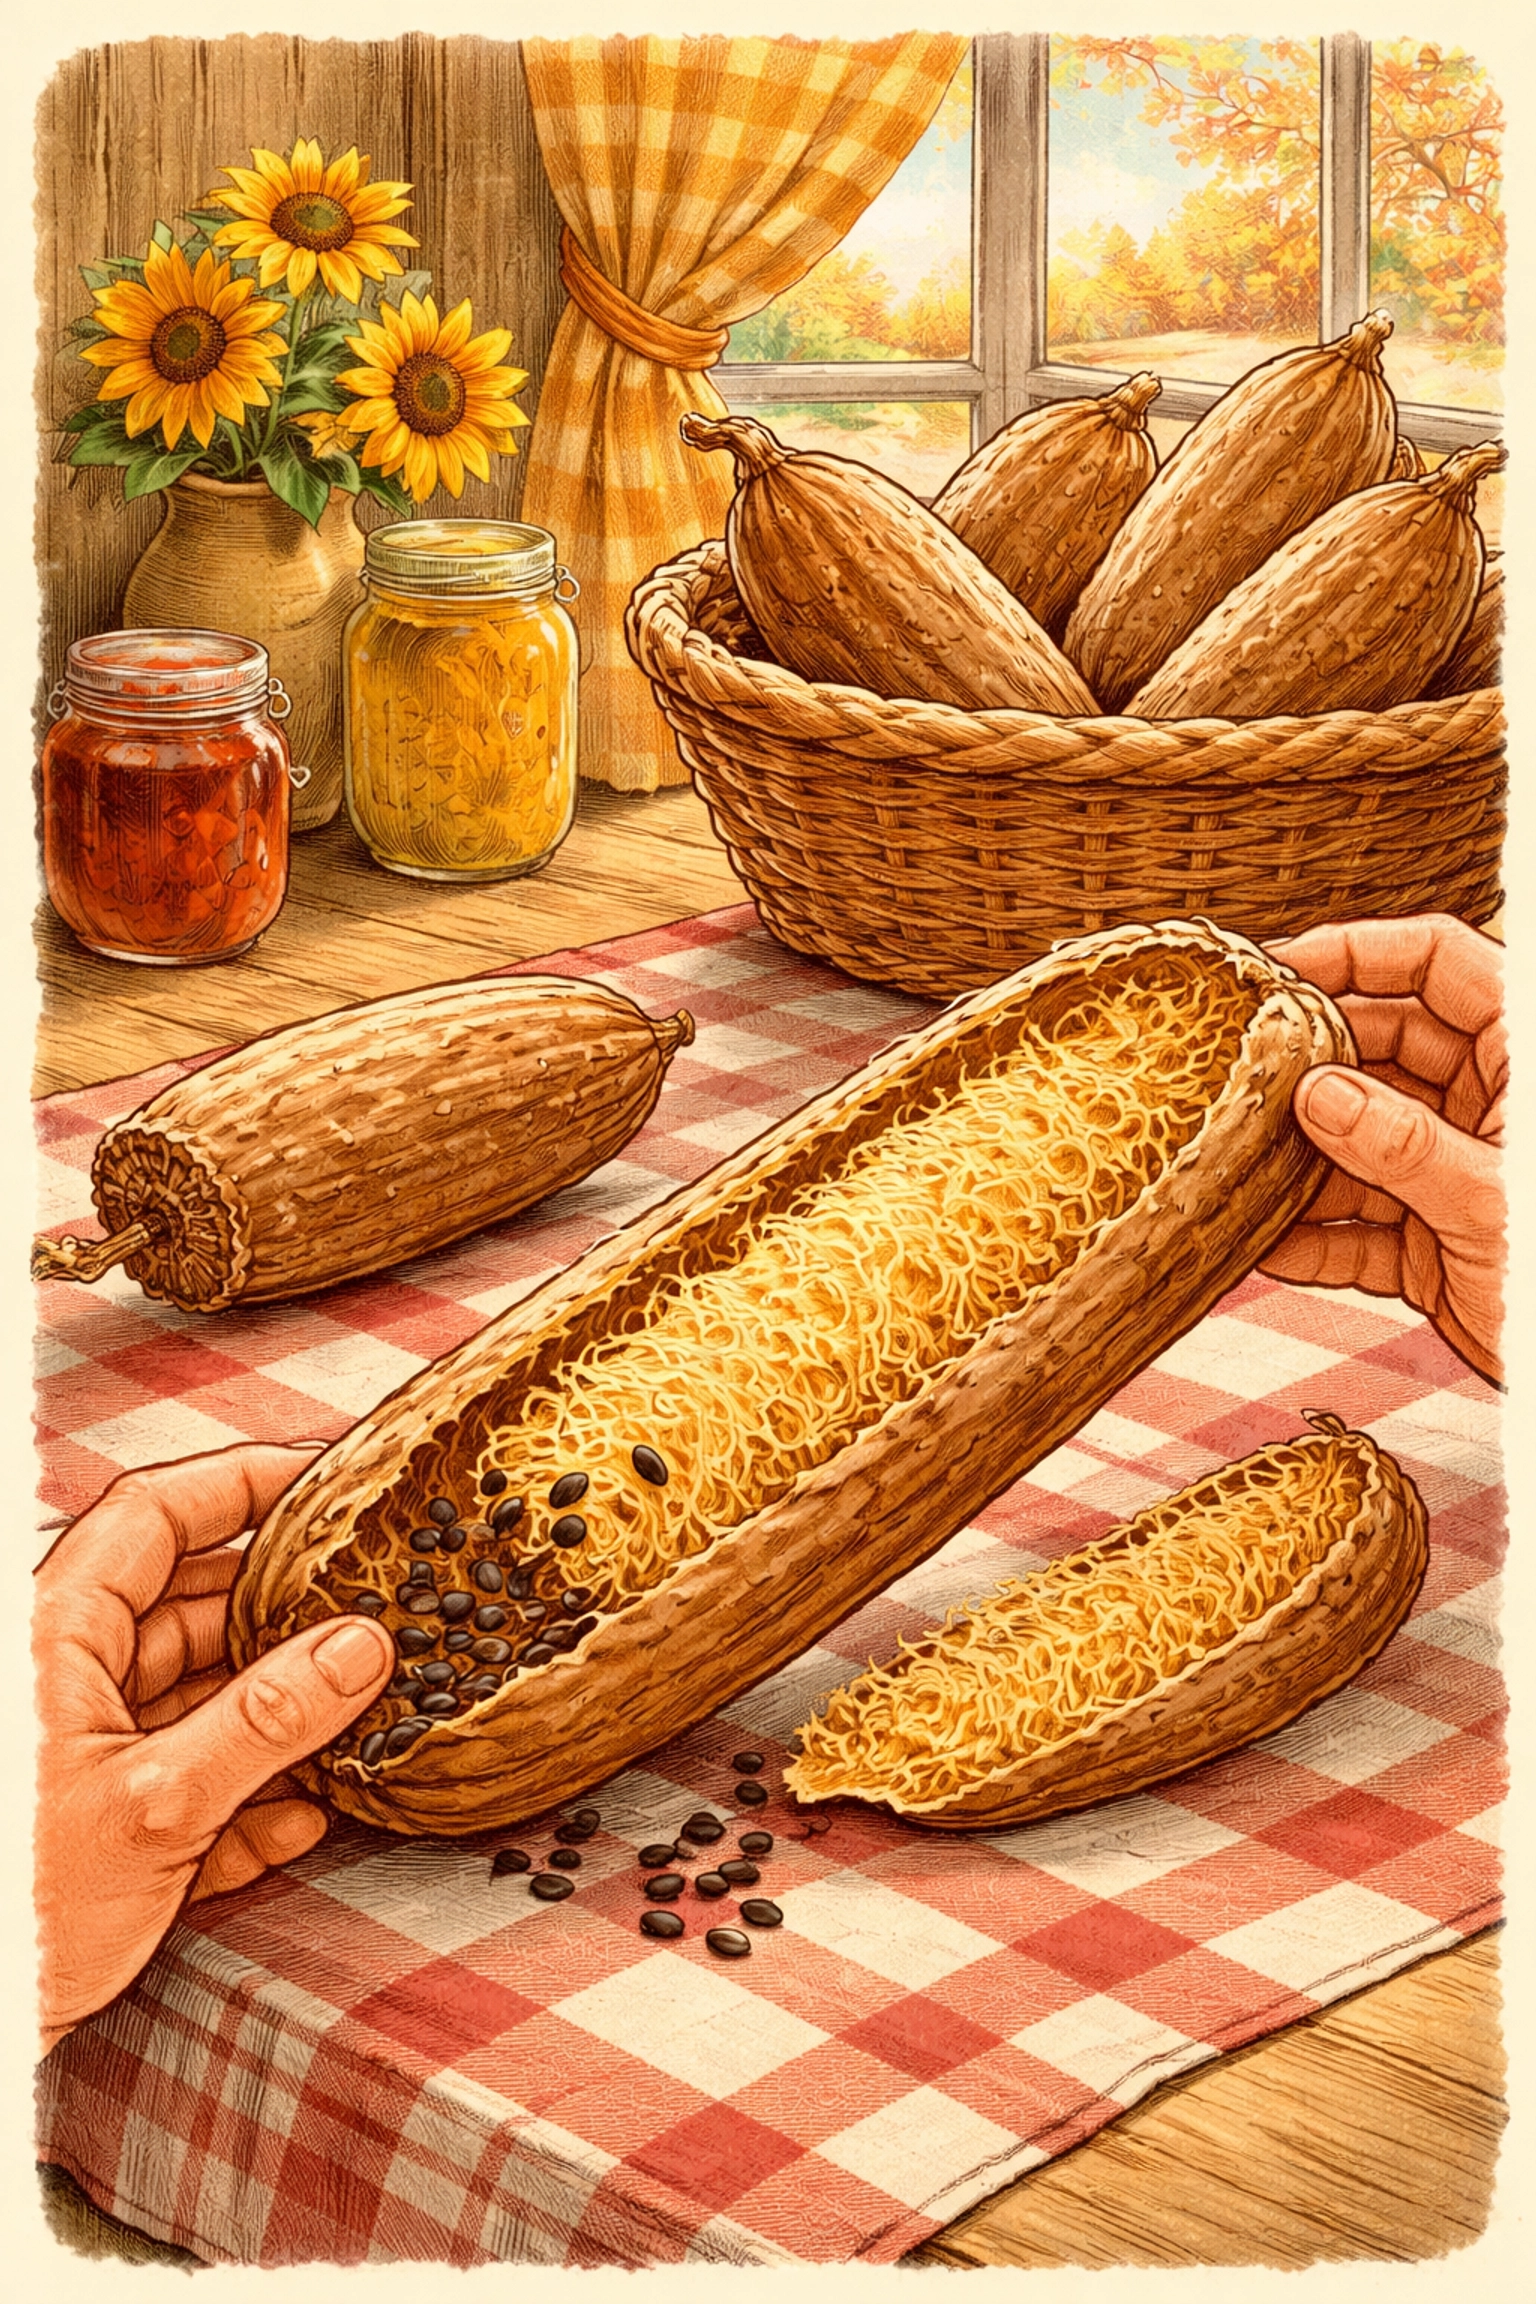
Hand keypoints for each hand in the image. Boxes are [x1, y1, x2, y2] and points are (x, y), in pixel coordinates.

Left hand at [35, 1444, 393, 2056]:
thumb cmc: (16, 1917)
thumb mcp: (157, 1808)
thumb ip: (265, 1722)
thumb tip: (357, 1650)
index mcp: (53, 1639)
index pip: (154, 1515)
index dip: (240, 1484)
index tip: (323, 1480)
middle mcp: (65, 1680)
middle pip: (190, 1604)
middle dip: (282, 1614)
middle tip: (366, 1613)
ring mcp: (84, 1749)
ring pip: (198, 1693)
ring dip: (277, 1714)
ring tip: (354, 1719)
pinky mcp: (101, 1820)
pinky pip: (191, 1775)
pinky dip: (249, 1792)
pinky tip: (300, 1816)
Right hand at [1260, 914, 1504, 1383]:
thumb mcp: (1491, 1202)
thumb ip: (1401, 1143)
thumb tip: (1317, 1093)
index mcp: (1519, 1063)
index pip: (1437, 962)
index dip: (1358, 951)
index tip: (1277, 970)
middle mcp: (1481, 1107)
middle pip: (1381, 1047)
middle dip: (1309, 1063)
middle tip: (1237, 1071)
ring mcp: (1450, 1173)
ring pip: (1354, 1139)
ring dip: (1296, 1156)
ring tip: (1232, 1158)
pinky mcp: (1427, 1244)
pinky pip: (1351, 1227)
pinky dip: (1307, 1238)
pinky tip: (1258, 1242)